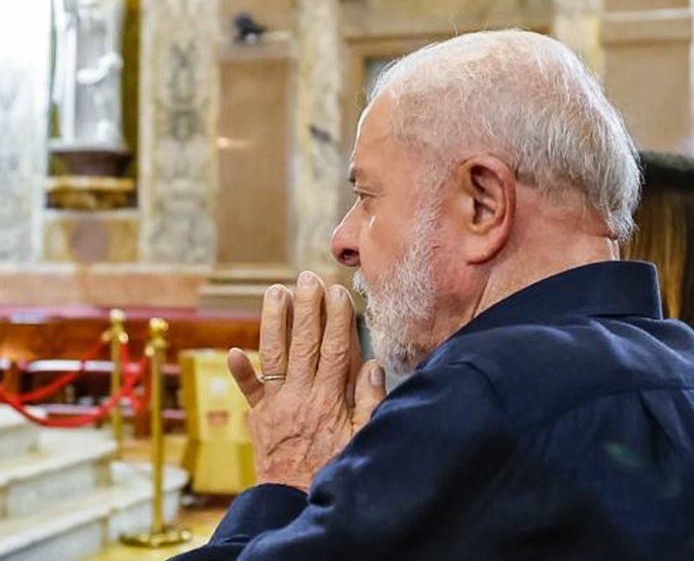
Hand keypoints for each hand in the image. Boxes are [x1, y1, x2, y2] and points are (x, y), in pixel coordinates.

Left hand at [227, 271, 385, 489]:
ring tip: (275, 291)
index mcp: (329, 400)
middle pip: (304, 344)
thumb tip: (374, 365)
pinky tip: (234, 350)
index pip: (336, 350)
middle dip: (306, 307)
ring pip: (274, 355)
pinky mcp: (259, 418)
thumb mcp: (361, 439)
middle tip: (307, 277)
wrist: (294, 501)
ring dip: (274, 321)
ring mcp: (276, 405)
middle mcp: (300, 396)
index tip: (337, 292)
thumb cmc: (333, 470)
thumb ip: (369, 402)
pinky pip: (248, 392)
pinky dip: (240, 372)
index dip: (337, 319)